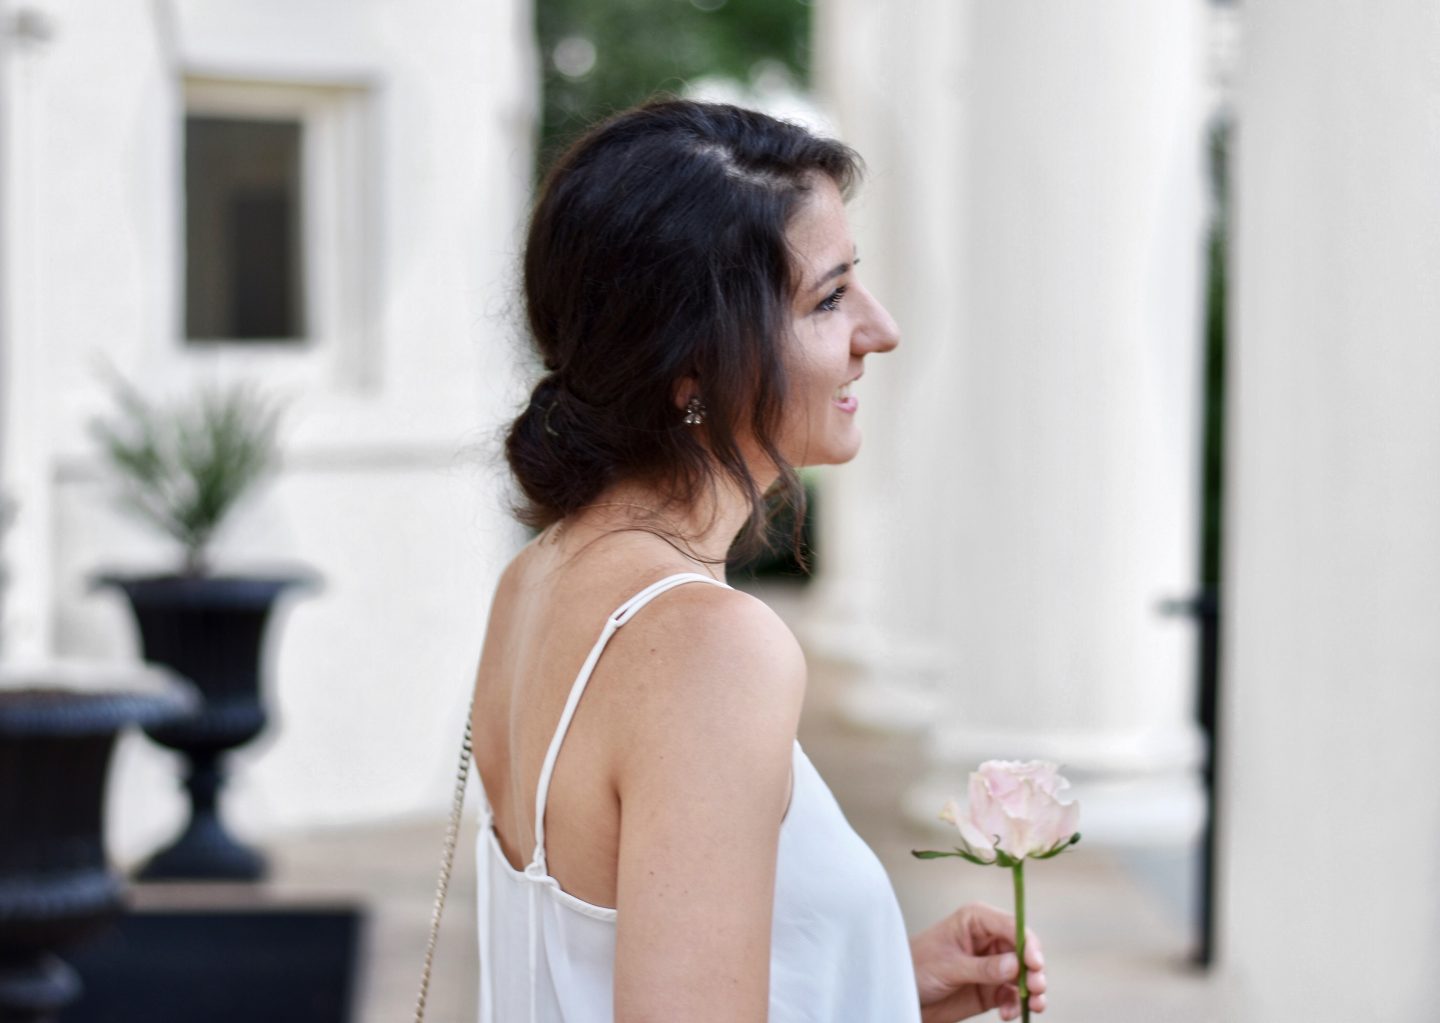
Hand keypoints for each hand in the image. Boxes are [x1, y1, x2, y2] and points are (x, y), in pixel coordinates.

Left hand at [909, 902, 1046, 1021]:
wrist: (901, 993)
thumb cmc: (916, 967)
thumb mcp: (948, 966)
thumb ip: (983, 967)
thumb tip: (1016, 965)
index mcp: (976, 920)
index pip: (1012, 926)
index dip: (1028, 943)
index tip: (1035, 964)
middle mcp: (989, 939)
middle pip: (1025, 951)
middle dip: (1035, 970)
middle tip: (1037, 988)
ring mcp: (993, 964)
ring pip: (1025, 974)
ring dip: (1033, 990)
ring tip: (1034, 1005)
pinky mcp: (992, 988)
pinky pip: (1014, 995)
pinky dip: (1016, 1005)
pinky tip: (1007, 1014)